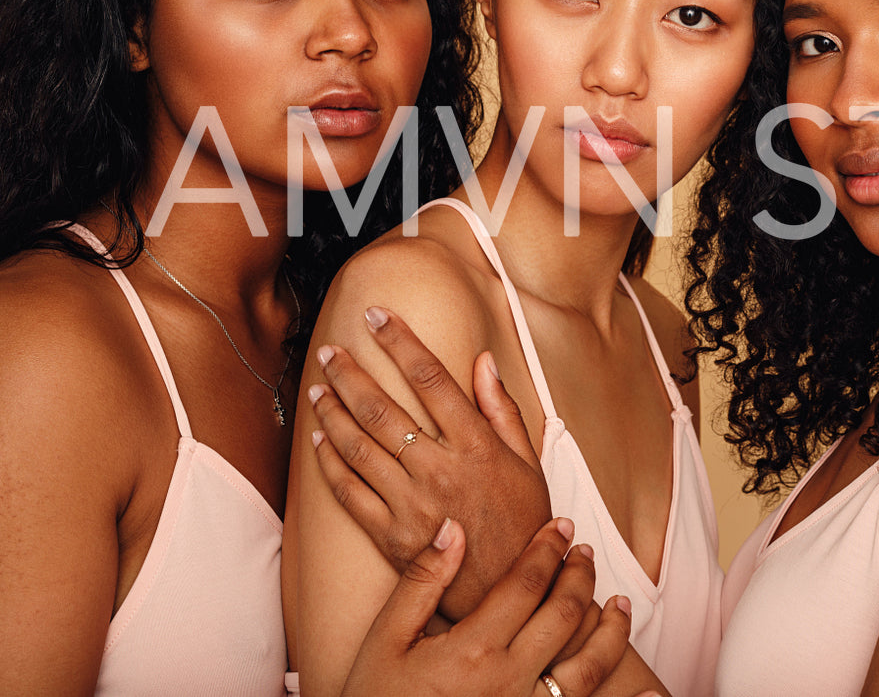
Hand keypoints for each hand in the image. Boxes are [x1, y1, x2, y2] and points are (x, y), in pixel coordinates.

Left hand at [309, 306, 550, 620]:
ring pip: (359, 447)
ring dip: (332, 413)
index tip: (377, 316)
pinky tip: (320, 439)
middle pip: (383, 409)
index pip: (432, 379)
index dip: (401, 342)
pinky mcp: (392, 537)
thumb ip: (502, 410)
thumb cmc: (524, 524)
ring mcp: (413, 504)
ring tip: (317, 389)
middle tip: (330, 351)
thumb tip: (483, 361)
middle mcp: (441, 469)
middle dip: (351, 374)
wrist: (509, 593)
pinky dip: (331, 463)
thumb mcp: (529, 463)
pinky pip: (350, 494)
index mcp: (477, 446)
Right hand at [342, 517, 631, 696]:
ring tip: (620, 604)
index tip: (562, 526)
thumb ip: (422, 582)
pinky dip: (622, 695)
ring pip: (589, 668)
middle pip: (565, 616)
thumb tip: (452, 527)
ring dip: (612, 631)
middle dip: (580, 576)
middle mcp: (508, 681)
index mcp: (472, 649)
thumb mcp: (385, 640)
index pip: (527, 583)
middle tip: (585, 551)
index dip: (548, 548)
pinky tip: (649, 689)